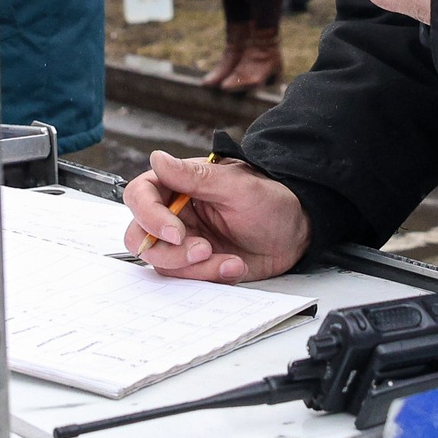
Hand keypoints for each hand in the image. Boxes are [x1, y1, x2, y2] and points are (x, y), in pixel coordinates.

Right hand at [121, 151, 310, 282]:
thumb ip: (194, 176)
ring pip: (163, 263)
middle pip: (141, 236)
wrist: (297, 232)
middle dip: (169, 251)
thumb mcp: (236, 185)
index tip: (175, 232)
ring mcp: (185, 242)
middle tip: (202, 249)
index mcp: (178, 186)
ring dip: (194, 268)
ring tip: (227, 260)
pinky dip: (210, 277)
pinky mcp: (197, 265)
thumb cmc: (271, 200)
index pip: (140, 196)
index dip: (149, 216)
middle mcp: (176, 214)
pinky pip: (187, 279)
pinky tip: (234, 266)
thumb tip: (158, 159)